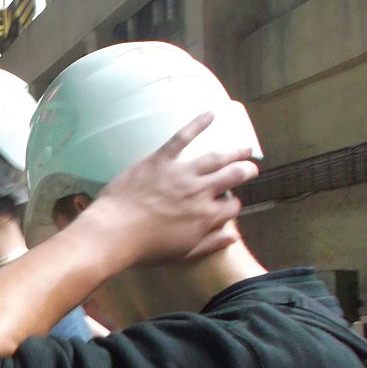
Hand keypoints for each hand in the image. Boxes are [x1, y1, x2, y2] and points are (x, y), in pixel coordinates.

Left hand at [85, 112, 259, 264]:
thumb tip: (234, 236)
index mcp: (207, 216)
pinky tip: (211, 114)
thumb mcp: (183, 253)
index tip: (229, 204)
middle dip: (245, 171)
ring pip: (216, 157)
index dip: (233, 206)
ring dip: (233, 151)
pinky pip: (183, 137)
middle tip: (250, 168)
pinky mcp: (162, 159)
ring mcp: (182, 172)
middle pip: (233, 176)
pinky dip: (198, 124)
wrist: (116, 230)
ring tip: (245, 148)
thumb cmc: (147, 247)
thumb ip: (210, 243)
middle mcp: (201, 190)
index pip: (232, 207)